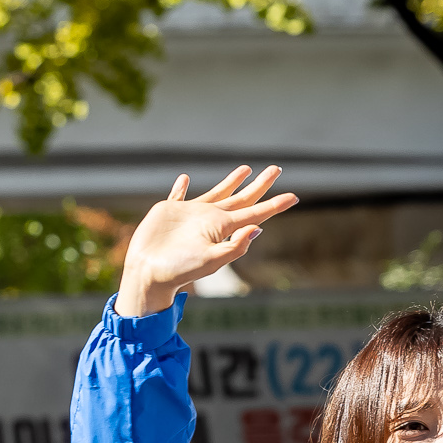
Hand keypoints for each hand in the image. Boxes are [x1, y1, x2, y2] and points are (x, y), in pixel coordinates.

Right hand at [118, 166, 298, 316]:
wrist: (149, 274)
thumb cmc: (180, 270)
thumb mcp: (211, 260)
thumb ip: (234, 245)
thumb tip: (258, 228)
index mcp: (222, 228)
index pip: (254, 213)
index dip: (274, 205)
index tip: (294, 196)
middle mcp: (210, 220)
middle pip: (241, 198)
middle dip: (260, 185)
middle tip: (276, 169)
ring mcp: (191, 215)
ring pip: (217, 193)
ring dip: (231, 182)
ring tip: (245, 169)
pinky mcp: (170, 213)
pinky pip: (177, 196)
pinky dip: (181, 188)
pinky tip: (185, 179)